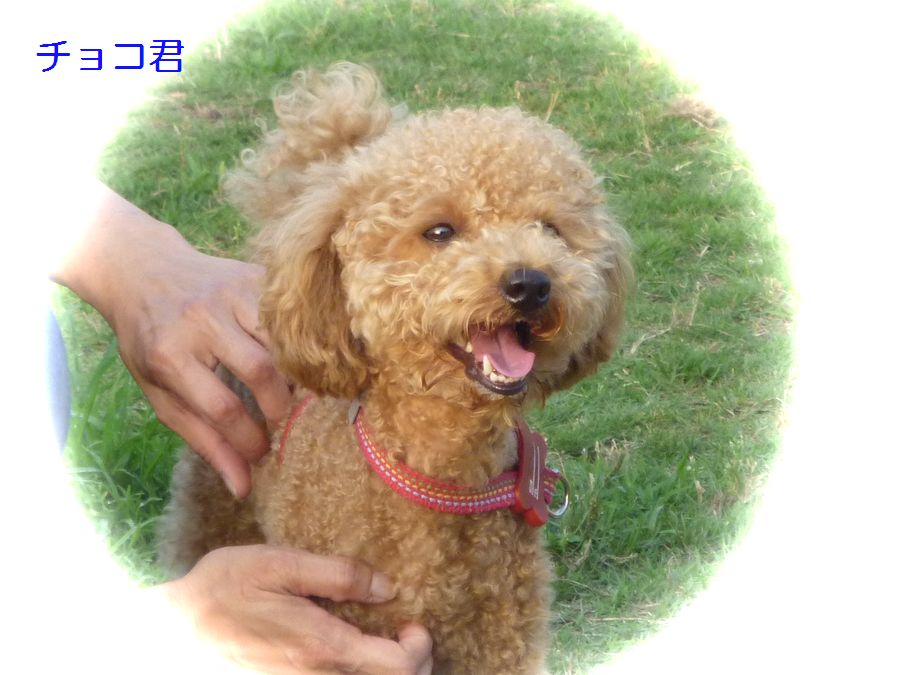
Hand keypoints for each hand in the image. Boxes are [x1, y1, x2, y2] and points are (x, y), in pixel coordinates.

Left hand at [54, 184, 292, 496]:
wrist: (144, 272)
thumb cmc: (151, 342)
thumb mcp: (160, 394)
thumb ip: (202, 440)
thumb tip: (242, 487)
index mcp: (169, 355)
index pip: (222, 408)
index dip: (250, 440)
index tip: (263, 456)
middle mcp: (202, 319)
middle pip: (261, 370)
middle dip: (280, 407)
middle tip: (282, 424)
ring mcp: (232, 292)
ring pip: (283, 341)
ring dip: (296, 375)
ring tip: (294, 395)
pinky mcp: (255, 276)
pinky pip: (291, 317)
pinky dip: (300, 343)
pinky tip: (298, 361)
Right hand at [160, 545, 432, 673]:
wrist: (170, 634)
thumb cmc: (222, 591)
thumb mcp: (277, 565)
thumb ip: (337, 575)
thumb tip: (385, 588)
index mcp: (324, 647)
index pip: (400, 666)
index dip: (418, 647)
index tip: (410, 624)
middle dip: (411, 665)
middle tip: (403, 637)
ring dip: (385, 673)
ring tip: (383, 649)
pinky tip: (350, 659)